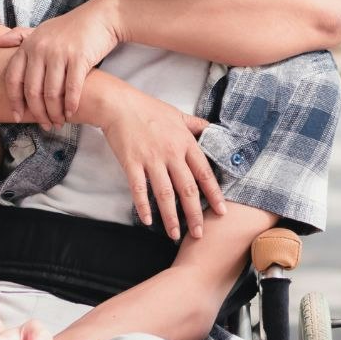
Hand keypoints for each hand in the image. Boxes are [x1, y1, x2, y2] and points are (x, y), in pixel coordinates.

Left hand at [0, 2, 117, 127]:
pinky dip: (71, 105)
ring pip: (52, 93)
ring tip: (58, 122)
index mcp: (29, 45)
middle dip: (38, 112)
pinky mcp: (80, 57)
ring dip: (55, 113)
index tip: (17, 116)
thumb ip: (19, 37)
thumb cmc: (69, 28)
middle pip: (32, 91)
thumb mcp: (41, 30)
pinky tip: (71, 113)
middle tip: (44, 124)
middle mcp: (41, 48)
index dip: (14, 101)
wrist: (100, 17)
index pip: (13, 78)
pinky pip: (72, 88)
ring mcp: (60, 53)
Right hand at [92, 86, 225, 240]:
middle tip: (199, 234)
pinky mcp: (132, 163)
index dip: (214, 194)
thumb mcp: (178, 114)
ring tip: (174, 235)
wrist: (119, 104)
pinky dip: (143, 206)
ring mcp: (151, 159)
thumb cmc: (148, 109)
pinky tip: (148, 220)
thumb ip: (196, 125)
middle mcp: (171, 153)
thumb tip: (213, 130)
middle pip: (187, 189)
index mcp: (185, 143)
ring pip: (165, 194)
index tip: (221, 211)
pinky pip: (139, 189)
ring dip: (171, 217)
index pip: (204, 173)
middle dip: (195, 214)